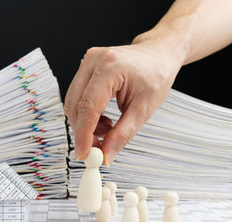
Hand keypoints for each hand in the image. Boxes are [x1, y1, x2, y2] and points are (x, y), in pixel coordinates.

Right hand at [64, 35, 183, 164]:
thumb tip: (105, 156)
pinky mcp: (85, 67)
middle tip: (98, 148)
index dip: (83, 134)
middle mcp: (94, 61)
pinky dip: (86, 114)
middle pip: (75, 105)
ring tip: (108, 128)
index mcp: (111, 67)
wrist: (158, 54)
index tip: (84, 154)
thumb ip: (122, 134)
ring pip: (73, 102)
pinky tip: (103, 118)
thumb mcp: (144, 109)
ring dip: (85, 123)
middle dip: (83, 130)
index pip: (88, 106)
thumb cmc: (156, 76)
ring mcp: (87, 62)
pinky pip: (77, 96)